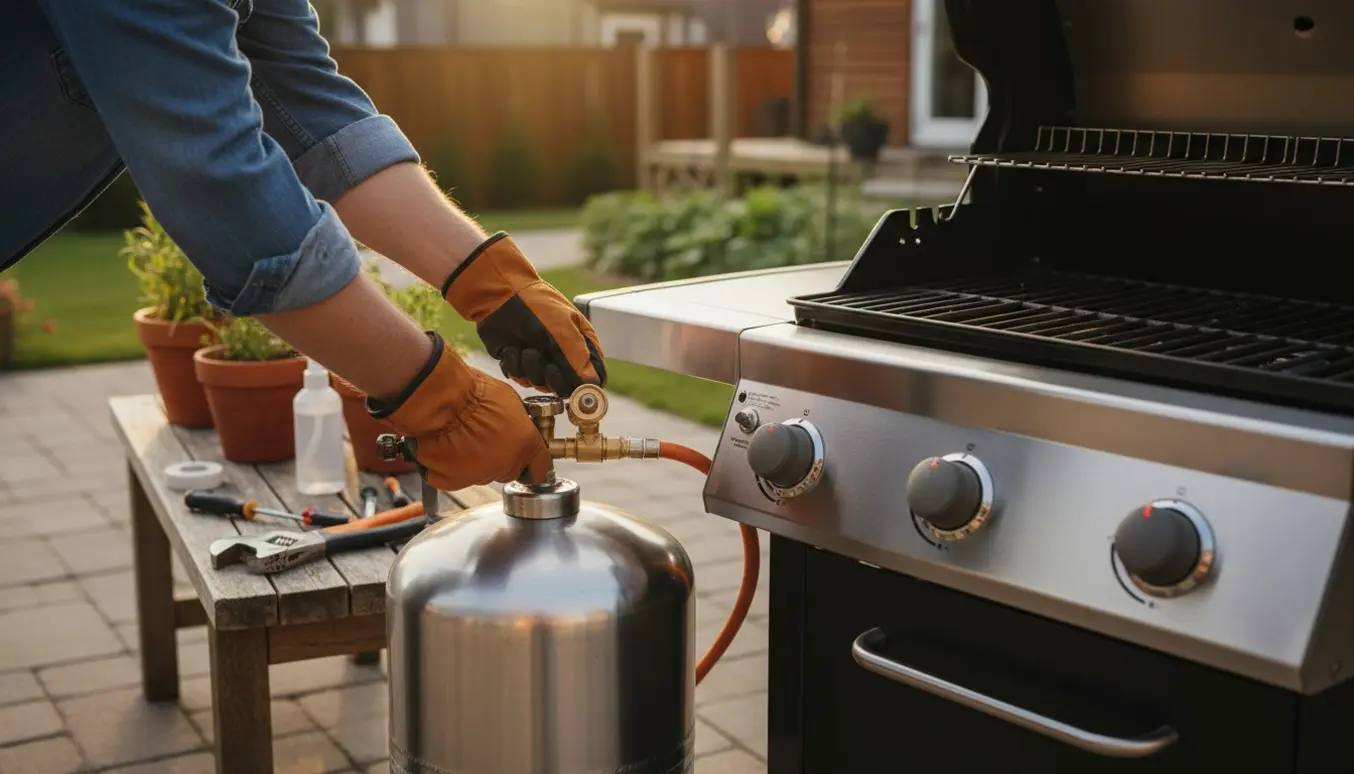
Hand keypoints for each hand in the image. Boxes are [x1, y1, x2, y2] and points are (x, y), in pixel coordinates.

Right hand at [367, 333, 551, 489]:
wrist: (441, 397)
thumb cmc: (473, 392)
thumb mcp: (511, 401)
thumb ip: (519, 423)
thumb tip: (518, 428)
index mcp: (525, 445)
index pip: (540, 467)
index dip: (533, 463)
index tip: (529, 462)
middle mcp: (505, 465)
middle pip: (509, 471)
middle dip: (501, 459)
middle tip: (485, 438)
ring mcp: (478, 475)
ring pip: (481, 475)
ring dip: (475, 462)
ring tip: (461, 438)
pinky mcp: (450, 480)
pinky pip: (451, 478)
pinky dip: (447, 467)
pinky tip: (444, 448)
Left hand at [441, 233, 604, 395]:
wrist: (499, 294)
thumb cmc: (535, 304)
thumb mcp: (562, 327)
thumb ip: (578, 356)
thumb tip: (592, 384)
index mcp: (581, 344)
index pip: (594, 377)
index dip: (588, 390)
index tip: (578, 395)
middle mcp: (562, 356)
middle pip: (566, 388)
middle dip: (554, 379)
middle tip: (548, 366)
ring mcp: (540, 360)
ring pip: (540, 385)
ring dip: (530, 369)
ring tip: (525, 347)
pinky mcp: (518, 363)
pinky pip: (519, 378)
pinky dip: (514, 365)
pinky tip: (512, 347)